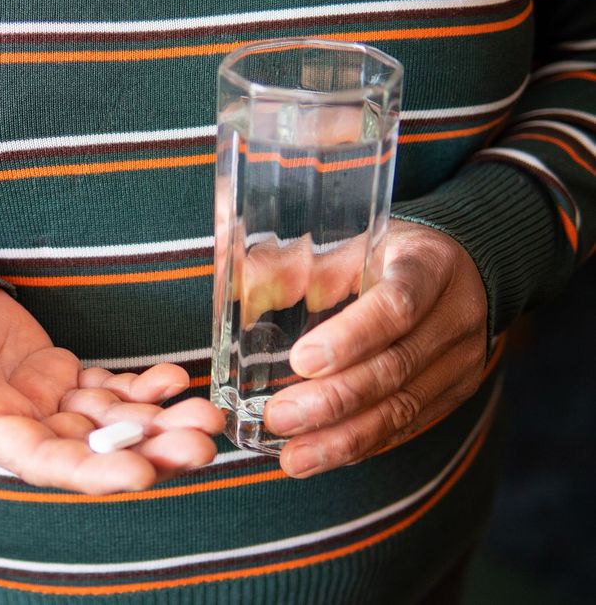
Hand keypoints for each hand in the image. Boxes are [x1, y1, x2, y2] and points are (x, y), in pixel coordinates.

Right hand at [0, 264, 224, 493]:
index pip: (40, 461)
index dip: (91, 470)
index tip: (141, 473)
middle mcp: (15, 423)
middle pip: (89, 449)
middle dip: (147, 450)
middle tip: (200, 444)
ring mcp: (38, 402)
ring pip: (108, 423)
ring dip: (158, 422)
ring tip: (205, 415)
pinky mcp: (54, 375)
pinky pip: (106, 391)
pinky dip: (142, 389)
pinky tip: (174, 380)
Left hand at [262, 221, 487, 477]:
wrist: (462, 274)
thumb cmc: (390, 256)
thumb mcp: (353, 245)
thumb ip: (300, 266)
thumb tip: (240, 284)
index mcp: (429, 266)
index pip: (397, 305)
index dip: (351, 337)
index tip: (302, 361)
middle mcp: (454, 317)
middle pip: (396, 367)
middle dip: (333, 399)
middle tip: (279, 417)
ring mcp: (460, 361)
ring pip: (403, 409)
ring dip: (343, 438)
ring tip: (294, 457)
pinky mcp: (454, 394)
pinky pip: (407, 428)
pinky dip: (362, 445)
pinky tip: (323, 456)